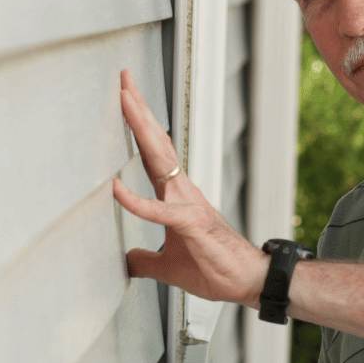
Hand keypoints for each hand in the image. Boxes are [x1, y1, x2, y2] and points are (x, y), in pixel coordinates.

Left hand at [110, 70, 267, 305]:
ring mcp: (187, 203)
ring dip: (141, 128)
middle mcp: (181, 190)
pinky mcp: (191, 224)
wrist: (247, 282)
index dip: (138, 126)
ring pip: (160, 159)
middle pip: (155, 142)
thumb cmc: (214, 268)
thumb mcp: (167, 265)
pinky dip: (136, 200)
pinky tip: (116, 189)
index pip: (152, 152)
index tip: (126, 99)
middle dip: (139, 110)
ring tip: (125, 101)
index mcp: (175, 194)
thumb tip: (126, 260)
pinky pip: (159, 211)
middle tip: (123, 80)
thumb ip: (144, 259)